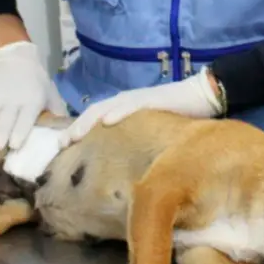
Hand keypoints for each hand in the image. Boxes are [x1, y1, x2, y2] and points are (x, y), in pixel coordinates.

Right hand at [0, 41, 67, 150]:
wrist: (17, 59)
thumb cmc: (37, 83)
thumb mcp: (50, 95)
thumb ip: (56, 113)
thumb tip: (66, 135)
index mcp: (31, 101)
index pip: (25, 118)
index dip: (20, 130)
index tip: (15, 144)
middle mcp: (12, 100)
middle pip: (5, 118)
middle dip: (0, 132)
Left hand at [59, 67, 222, 147]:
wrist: (202, 95)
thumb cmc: (177, 114)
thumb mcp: (153, 132)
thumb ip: (138, 144)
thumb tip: (124, 168)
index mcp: (125, 110)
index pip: (95, 120)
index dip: (78, 131)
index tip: (63, 149)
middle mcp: (127, 102)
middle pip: (93, 113)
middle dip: (76, 128)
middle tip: (60, 146)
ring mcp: (139, 99)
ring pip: (106, 108)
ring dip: (88, 121)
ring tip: (74, 136)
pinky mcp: (153, 99)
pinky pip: (132, 104)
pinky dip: (118, 111)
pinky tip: (107, 121)